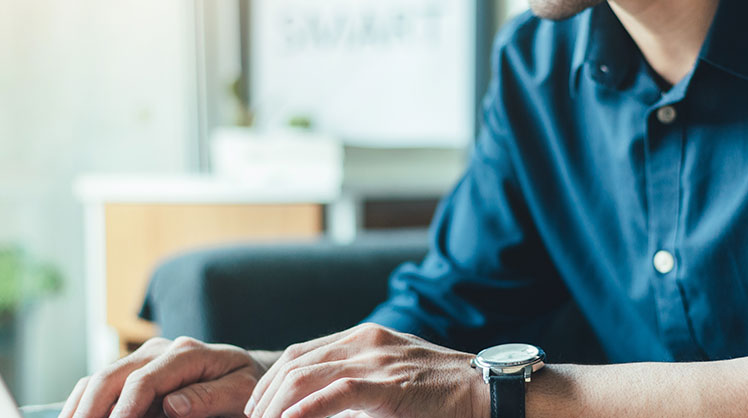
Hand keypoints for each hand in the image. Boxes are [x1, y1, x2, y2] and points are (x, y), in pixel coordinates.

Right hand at [59, 337, 265, 417]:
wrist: (246, 370)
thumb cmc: (245, 383)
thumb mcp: (240, 390)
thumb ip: (208, 397)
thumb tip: (171, 406)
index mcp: (186, 353)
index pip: (144, 381)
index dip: (123, 409)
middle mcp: (158, 351)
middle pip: (111, 377)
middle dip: (90, 409)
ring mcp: (142, 359)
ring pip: (99, 379)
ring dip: (80, 407)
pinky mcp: (134, 371)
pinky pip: (100, 383)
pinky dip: (83, 403)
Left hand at [244, 323, 486, 417]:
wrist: (487, 392)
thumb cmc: (443, 393)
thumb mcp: (394, 378)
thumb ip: (361, 384)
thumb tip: (322, 406)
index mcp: (366, 337)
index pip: (302, 351)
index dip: (273, 379)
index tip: (260, 407)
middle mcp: (367, 341)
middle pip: (296, 362)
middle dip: (266, 395)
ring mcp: (378, 360)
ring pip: (307, 375)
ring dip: (277, 406)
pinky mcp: (389, 385)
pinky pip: (336, 394)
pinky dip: (305, 410)